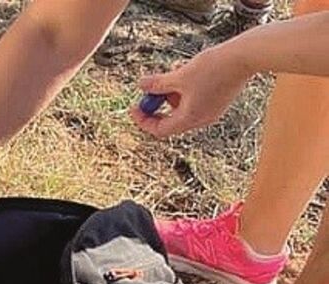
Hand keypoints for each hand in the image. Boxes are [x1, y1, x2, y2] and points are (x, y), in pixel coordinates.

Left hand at [130, 46, 253, 138]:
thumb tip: (141, 86)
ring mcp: (211, 111)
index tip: (134, 108)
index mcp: (190, 119)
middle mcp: (201, 119)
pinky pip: (194, 99)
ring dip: (171, 92)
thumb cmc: (213, 67)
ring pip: (182, 107)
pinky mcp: (218, 100)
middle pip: (170, 119)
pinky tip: (186, 69)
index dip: (143, 121)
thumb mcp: (179, 75)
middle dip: (157, 104)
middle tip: (150, 88)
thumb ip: (157, 84)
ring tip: (173, 71)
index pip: (160, 130)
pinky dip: (184, 89)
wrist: (246, 57)